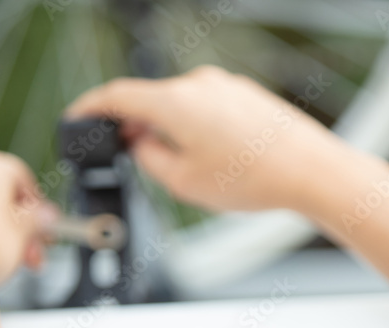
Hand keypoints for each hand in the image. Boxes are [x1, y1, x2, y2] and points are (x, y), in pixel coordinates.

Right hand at [65, 66, 345, 212]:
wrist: (311, 171)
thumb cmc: (254, 179)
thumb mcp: (184, 182)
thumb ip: (149, 159)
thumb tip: (140, 143)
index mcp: (174, 101)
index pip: (116, 95)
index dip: (89, 108)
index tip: (77, 118)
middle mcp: (198, 84)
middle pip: (150, 99)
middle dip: (136, 126)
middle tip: (130, 155)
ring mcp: (226, 85)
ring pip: (181, 105)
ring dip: (171, 129)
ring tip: (188, 167)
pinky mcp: (247, 94)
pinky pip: (208, 107)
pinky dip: (198, 126)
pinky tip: (215, 158)